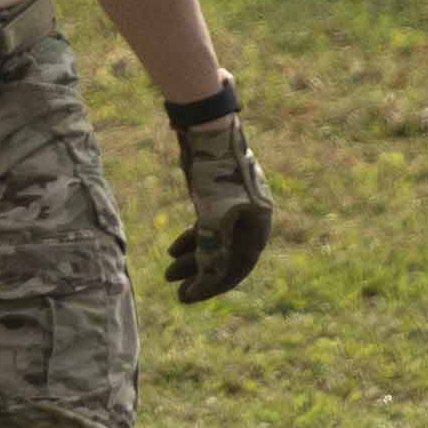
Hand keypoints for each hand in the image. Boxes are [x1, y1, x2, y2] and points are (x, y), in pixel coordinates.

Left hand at [159, 92, 273, 303]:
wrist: (208, 129)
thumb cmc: (215, 173)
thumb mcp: (213, 217)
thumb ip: (212, 251)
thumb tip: (206, 282)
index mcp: (259, 224)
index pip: (238, 266)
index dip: (214, 285)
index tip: (189, 297)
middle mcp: (251, 218)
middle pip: (226, 256)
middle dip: (200, 275)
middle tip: (176, 291)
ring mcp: (235, 206)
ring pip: (214, 241)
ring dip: (193, 259)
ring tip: (168, 272)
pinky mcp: (218, 196)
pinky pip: (208, 226)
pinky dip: (193, 239)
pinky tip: (174, 249)